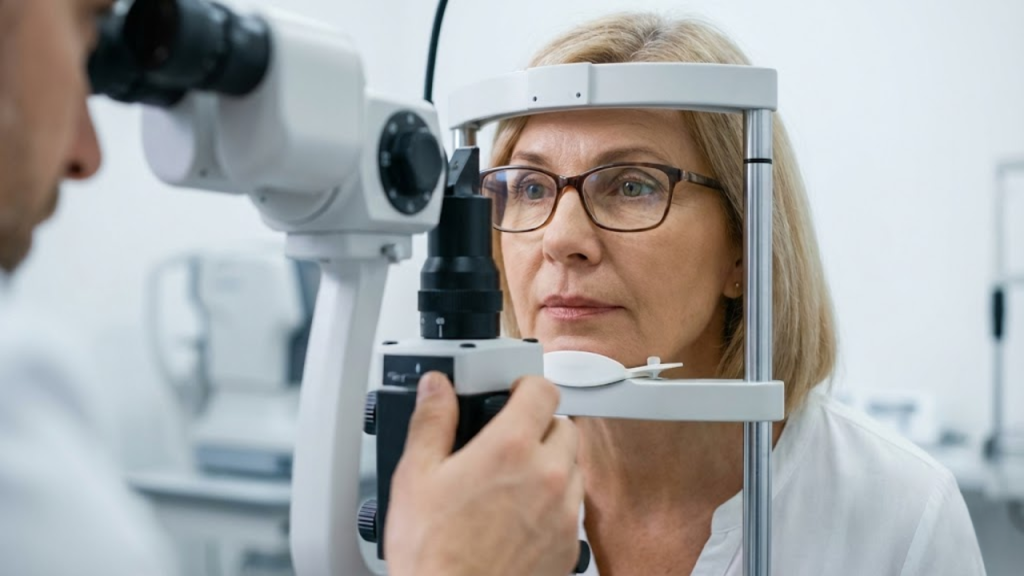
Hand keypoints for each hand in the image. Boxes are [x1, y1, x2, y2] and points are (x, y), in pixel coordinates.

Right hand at [385, 372, 582, 575]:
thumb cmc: (433, 553)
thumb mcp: (416, 477)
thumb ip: (431, 422)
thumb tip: (437, 388)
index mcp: (510, 448)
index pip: (543, 391)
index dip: (526, 386)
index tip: (513, 393)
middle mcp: (546, 476)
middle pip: (563, 426)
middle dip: (539, 426)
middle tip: (508, 440)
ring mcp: (564, 513)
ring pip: (572, 467)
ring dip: (550, 464)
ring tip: (512, 481)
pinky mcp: (570, 545)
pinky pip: (573, 507)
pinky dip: (555, 502)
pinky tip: (522, 515)